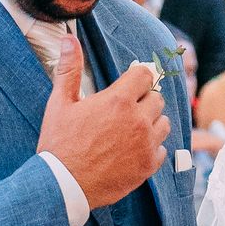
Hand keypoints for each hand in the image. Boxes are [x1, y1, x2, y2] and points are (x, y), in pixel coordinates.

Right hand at [37, 40, 167, 210]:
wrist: (63, 186)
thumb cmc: (59, 144)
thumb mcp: (60, 104)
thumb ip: (69, 70)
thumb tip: (69, 39)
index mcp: (118, 101)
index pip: (144, 75)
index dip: (136, 78)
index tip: (129, 84)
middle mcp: (138, 120)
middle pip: (157, 99)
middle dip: (144, 100)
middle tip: (124, 110)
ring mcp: (146, 144)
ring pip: (164, 123)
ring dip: (151, 123)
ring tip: (130, 130)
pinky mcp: (148, 166)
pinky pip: (162, 150)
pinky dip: (151, 148)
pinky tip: (133, 150)